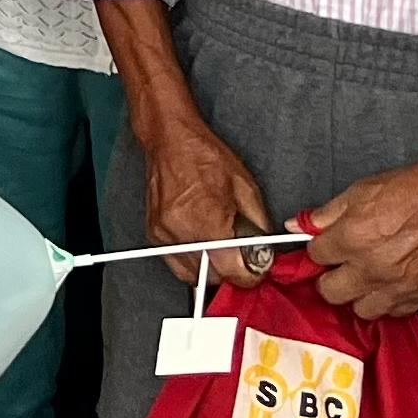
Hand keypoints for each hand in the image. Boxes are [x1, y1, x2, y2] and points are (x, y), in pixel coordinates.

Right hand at [141, 117, 276, 287]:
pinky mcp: (153, 233)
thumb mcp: (246, 187)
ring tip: (220, 253)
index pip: (232, 271)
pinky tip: (201, 245)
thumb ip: (258, 224)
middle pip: (212, 277)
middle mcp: (182, 232)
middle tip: (240, 260)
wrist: (169, 140)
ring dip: (209, 270)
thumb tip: (264, 251)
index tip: (255, 271)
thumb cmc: (206, 156)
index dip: (250, 275)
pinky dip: (191, 260)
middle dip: (230, 273)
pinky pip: (174, 262)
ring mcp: (164, 235)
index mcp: (208, 221)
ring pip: (191, 275)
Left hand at [306, 152, 417, 319]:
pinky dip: (387, 301)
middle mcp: (373, 266)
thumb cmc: (414, 190)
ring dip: (358, 294)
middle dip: (329, 277)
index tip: (324, 246)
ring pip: (360, 310)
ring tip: (364, 276)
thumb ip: (326, 213)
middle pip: (330, 292)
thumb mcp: (361, 191)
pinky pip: (392, 312)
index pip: (316, 256)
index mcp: (354, 237)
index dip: (318, 249)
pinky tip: (388, 282)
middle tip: (338, 265)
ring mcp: (398, 285)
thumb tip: (299, 225)